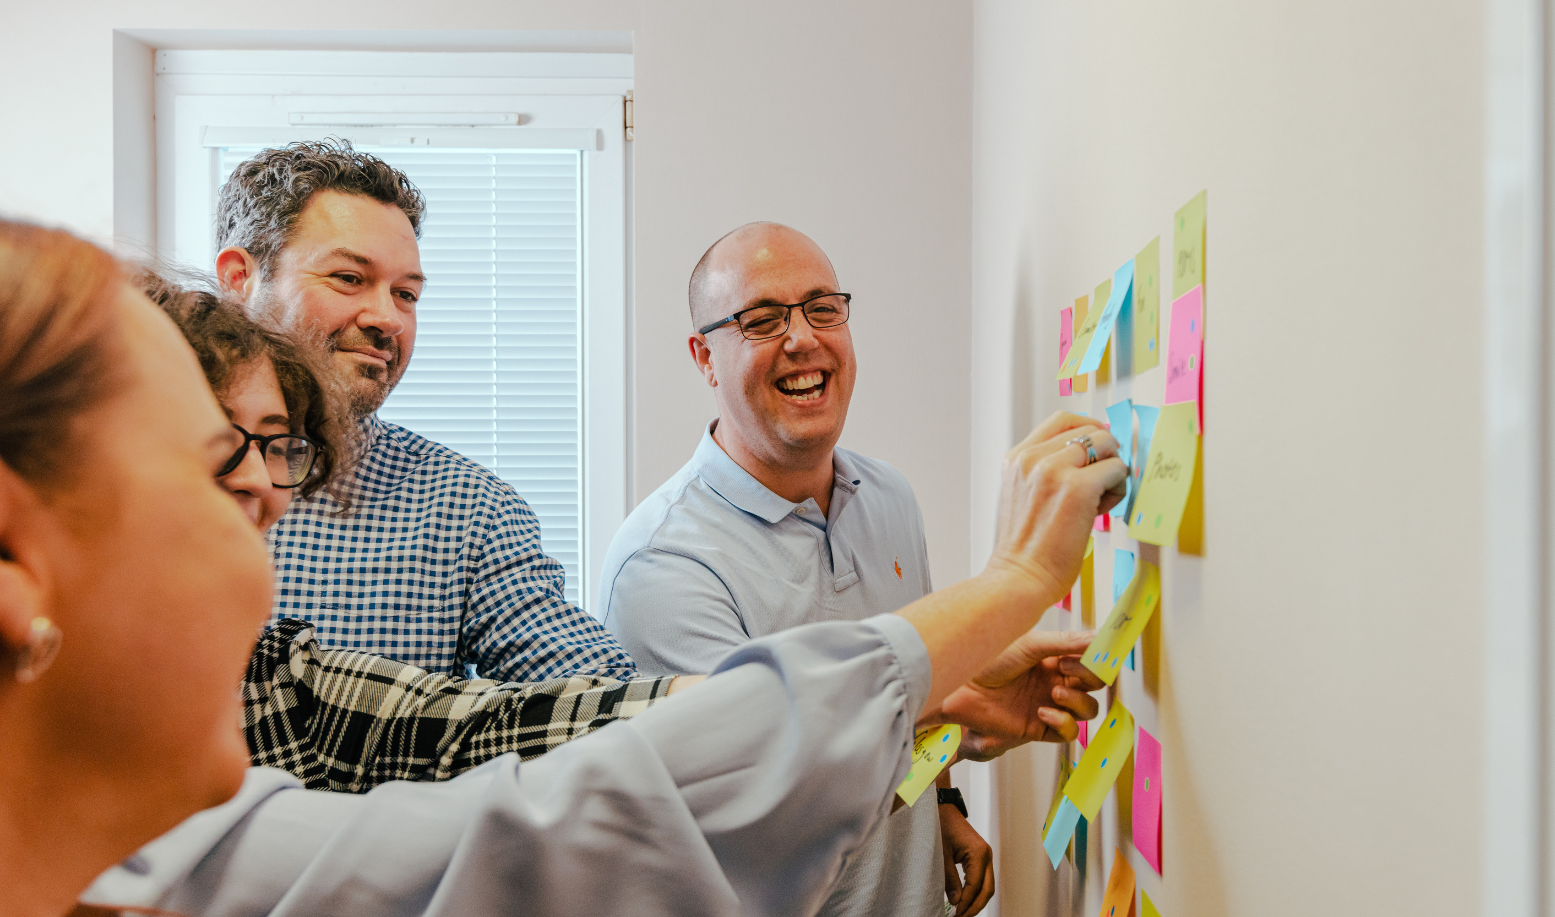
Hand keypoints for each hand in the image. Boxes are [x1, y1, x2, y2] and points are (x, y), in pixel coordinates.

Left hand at [933, 628, 1104, 760]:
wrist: (962, 685)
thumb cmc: (989, 659)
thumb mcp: (1031, 644)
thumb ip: (1067, 643)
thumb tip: (1098, 637)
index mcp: (1054, 658)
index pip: (1091, 660)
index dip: (1097, 658)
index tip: (1095, 653)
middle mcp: (1055, 681)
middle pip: (1094, 684)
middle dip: (1089, 676)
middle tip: (1065, 667)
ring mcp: (1049, 704)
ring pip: (1087, 709)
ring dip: (1078, 701)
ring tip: (1055, 691)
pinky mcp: (1039, 728)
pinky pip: (1068, 732)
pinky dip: (1063, 722)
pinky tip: (1043, 712)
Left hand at [940, 801, 993, 915]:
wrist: (942, 808)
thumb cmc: (940, 825)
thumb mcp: (941, 854)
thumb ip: (950, 879)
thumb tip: (956, 902)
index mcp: (979, 853)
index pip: (975, 885)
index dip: (966, 903)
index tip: (955, 914)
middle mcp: (987, 855)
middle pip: (987, 889)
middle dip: (975, 907)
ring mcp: (986, 856)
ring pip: (987, 886)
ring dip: (976, 901)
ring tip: (962, 913)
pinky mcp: (980, 857)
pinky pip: (982, 879)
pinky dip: (975, 892)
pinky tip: (965, 901)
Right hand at [986, 413, 1128, 602]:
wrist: (1019, 577)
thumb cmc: (1025, 548)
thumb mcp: (1021, 496)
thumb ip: (1044, 472)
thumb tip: (1087, 458)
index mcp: (1017, 458)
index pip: (1062, 419)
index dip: (1089, 428)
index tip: (1100, 448)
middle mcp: (1033, 458)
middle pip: (1091, 430)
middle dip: (1105, 455)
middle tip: (1101, 484)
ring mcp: (1055, 470)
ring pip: (1107, 445)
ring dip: (1113, 471)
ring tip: (1100, 501)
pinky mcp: (1079, 488)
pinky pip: (1117, 470)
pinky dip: (1118, 489)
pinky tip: (1102, 511)